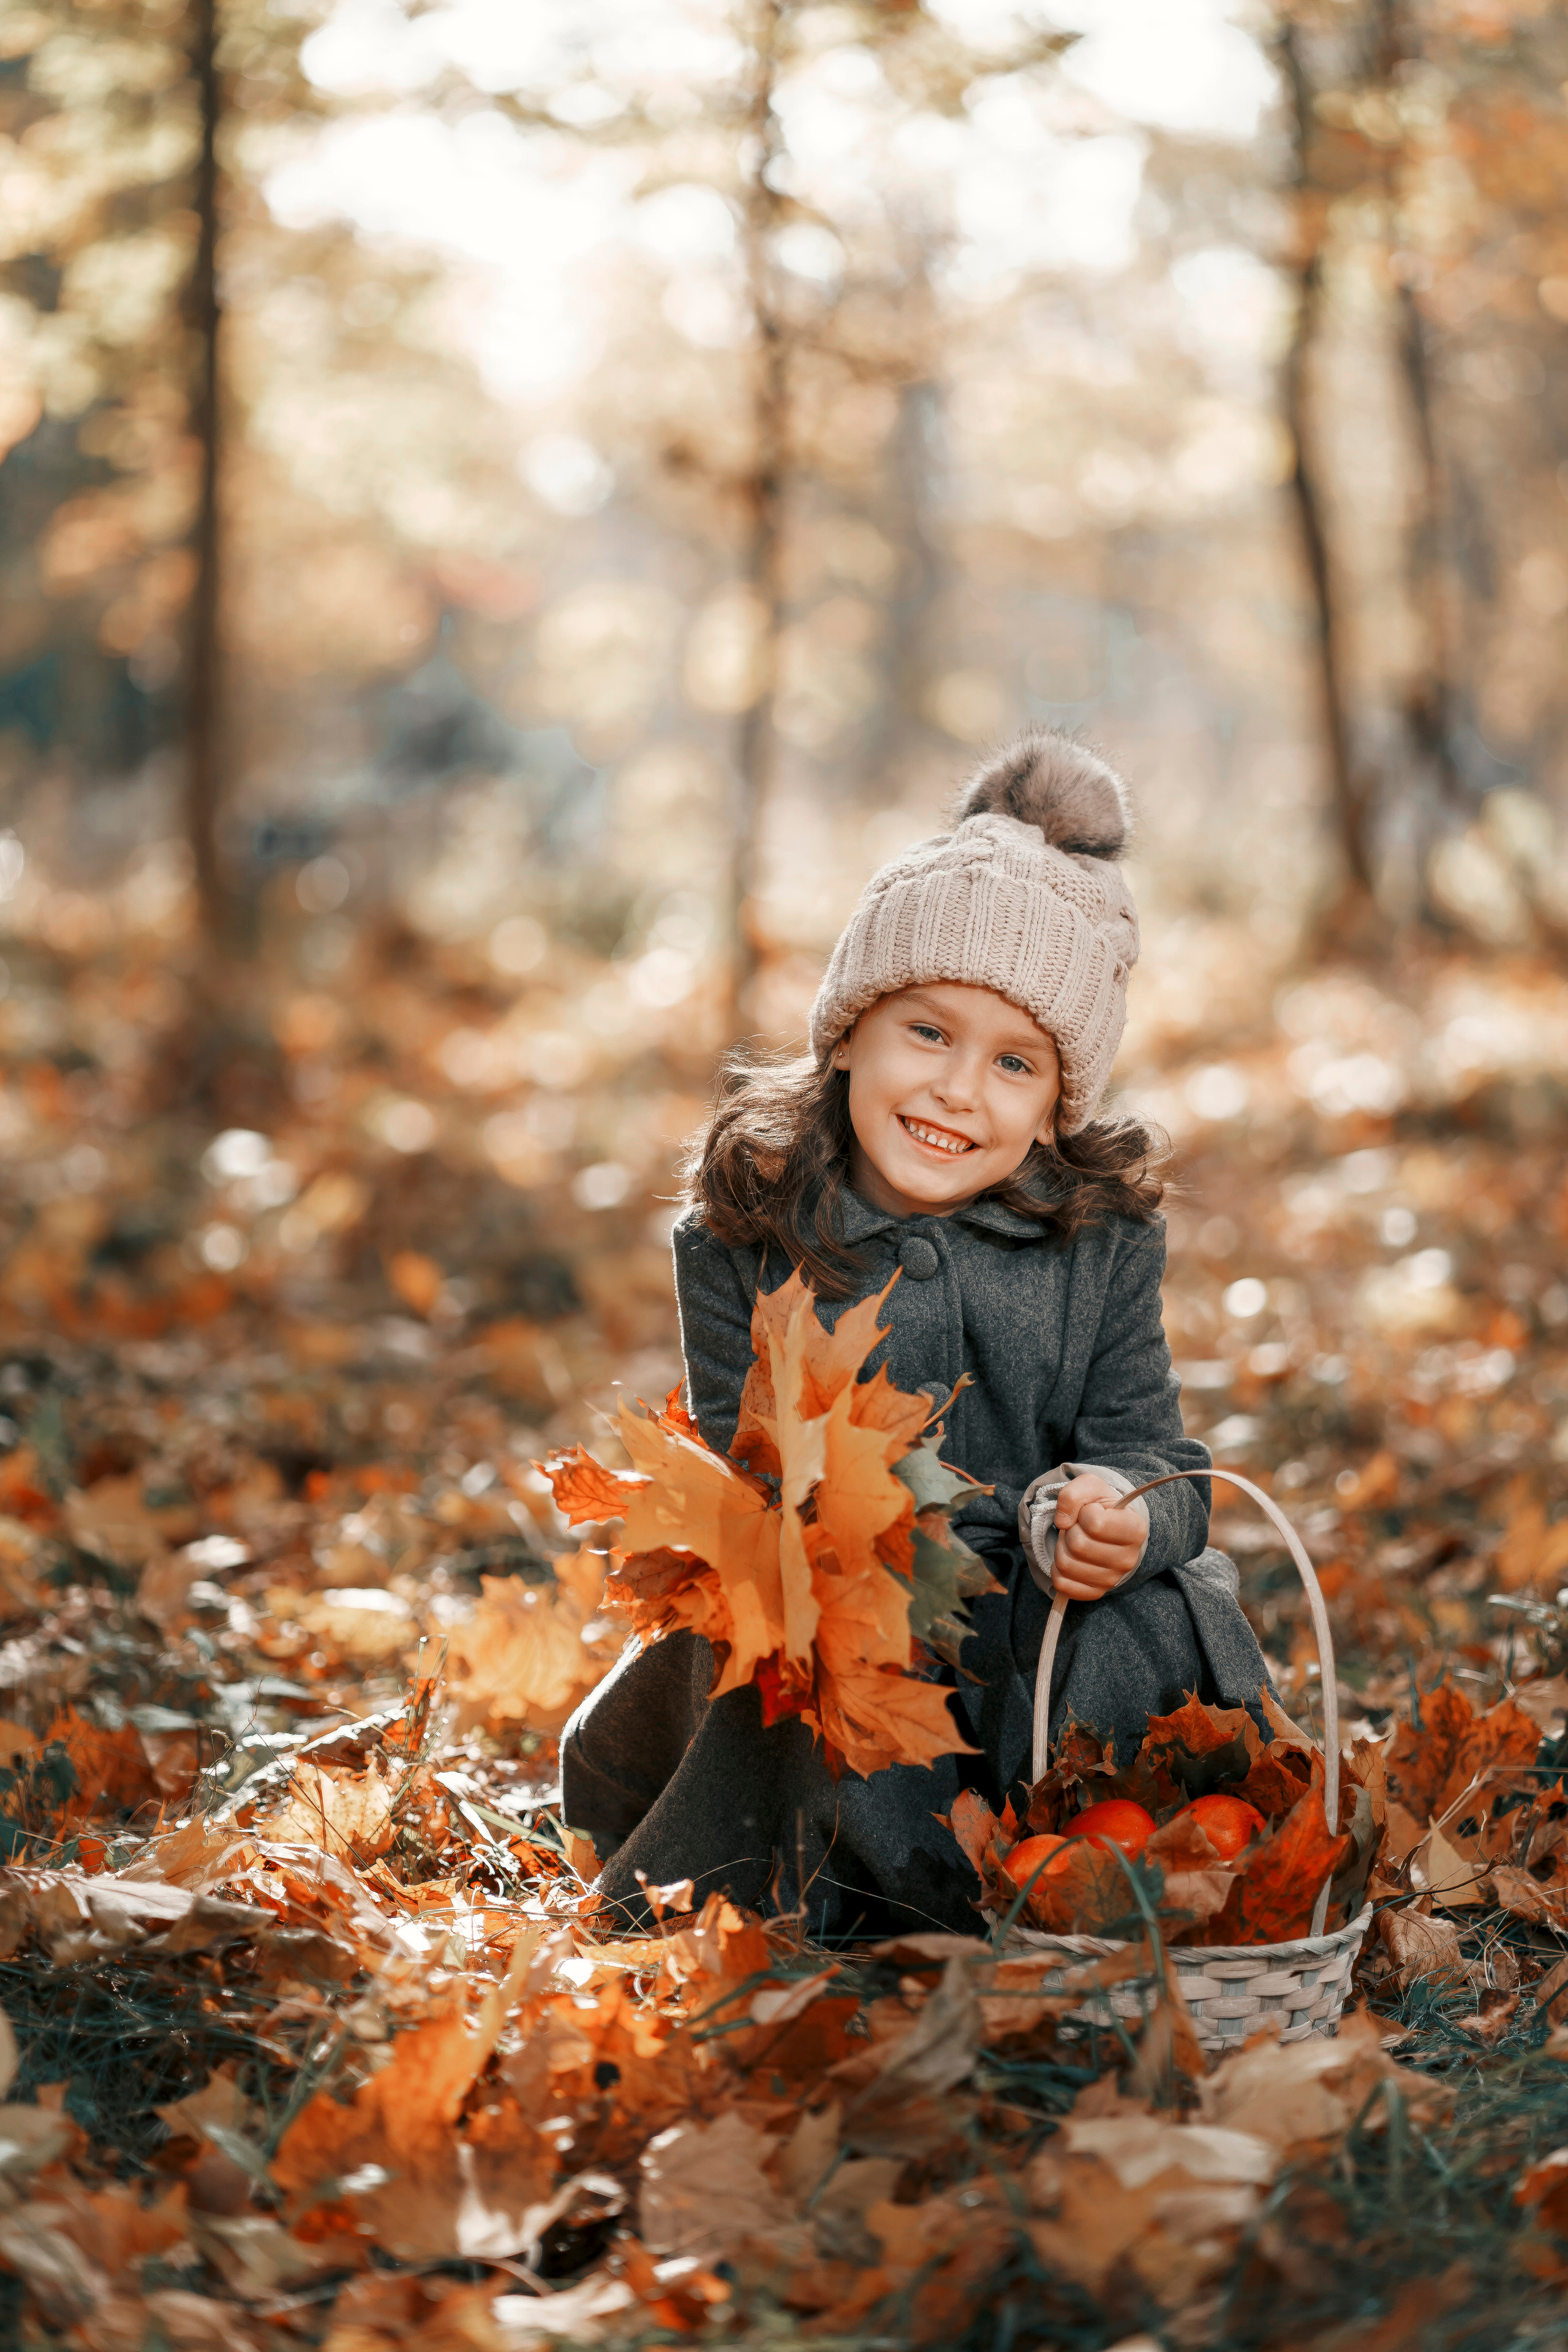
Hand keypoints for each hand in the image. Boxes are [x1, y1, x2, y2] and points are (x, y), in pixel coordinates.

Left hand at [1051, 1473, 1145, 1601]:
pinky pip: (1063, 1584)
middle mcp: (1128, 1559)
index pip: (1096, 1524)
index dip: (1084, 1513)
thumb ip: (1073, 1494)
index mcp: (1135, 1530)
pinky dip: (1057, 1569)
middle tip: (1079, 1527)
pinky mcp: (1096, 1592)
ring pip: (1066, 1564)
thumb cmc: (1100, 1505)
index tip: (1092, 1512)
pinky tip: (1070, 1557)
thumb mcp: (1090, 1486)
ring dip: (1062, 1547)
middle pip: (1078, 1545)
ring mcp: (1113, 1579)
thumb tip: (1062, 1521)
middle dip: (1070, 1531)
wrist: (1106, 1526)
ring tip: (1075, 1540)